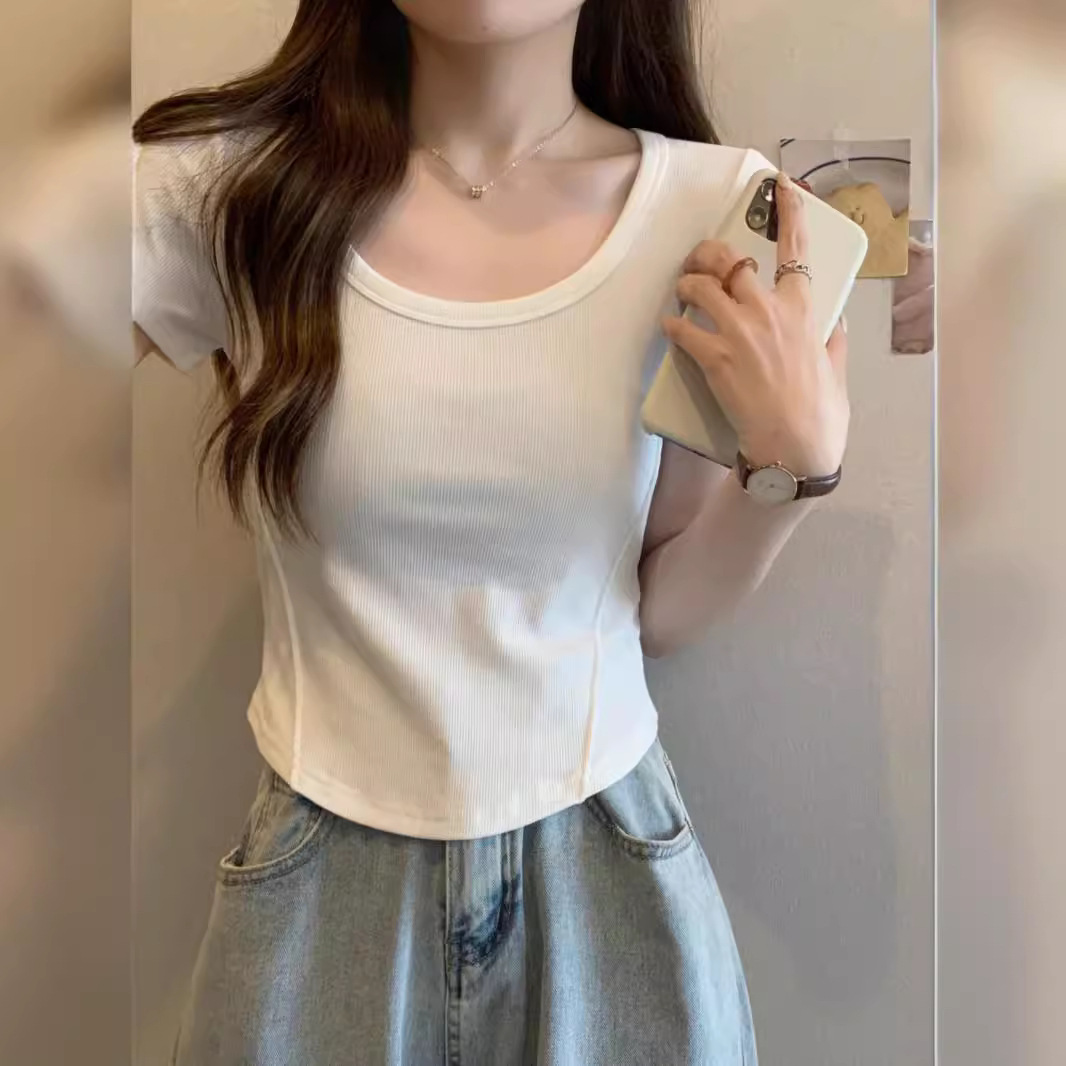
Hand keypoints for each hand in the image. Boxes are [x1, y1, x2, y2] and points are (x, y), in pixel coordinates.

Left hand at [662, 173, 848, 477]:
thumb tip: (835, 324)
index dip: (789, 213)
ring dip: (686, 286)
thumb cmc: (820, 416)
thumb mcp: (837, 371)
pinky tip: (670, 328)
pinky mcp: (714, 358)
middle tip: (699, 262)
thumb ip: (834, 341)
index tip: (782, 186)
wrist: (795, 448)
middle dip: (709, 255)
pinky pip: (682, 328)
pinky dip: (672, 325)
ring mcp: (740, 333)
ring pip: (701, 288)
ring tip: (682, 294)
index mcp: (804, 312)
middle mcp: (770, 313)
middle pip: (731, 263)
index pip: (798, 250)